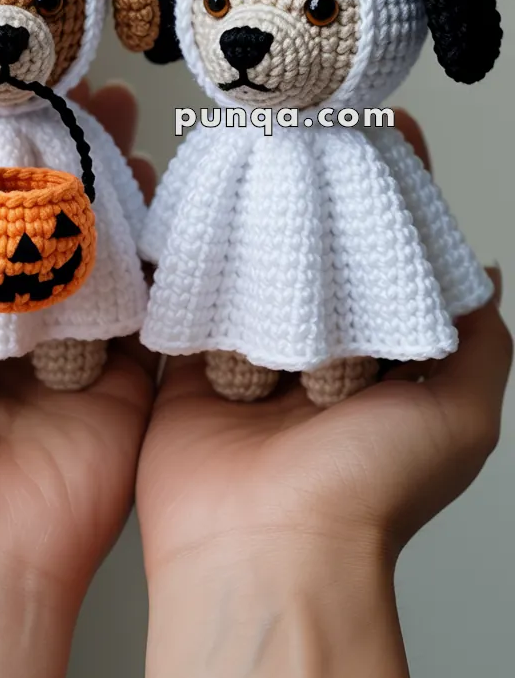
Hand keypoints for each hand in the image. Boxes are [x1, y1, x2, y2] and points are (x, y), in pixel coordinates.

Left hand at [0, 82, 155, 598]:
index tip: (10, 114)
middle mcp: (17, 331)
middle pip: (48, 229)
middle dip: (67, 165)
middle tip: (88, 103)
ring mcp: (76, 350)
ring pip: (104, 256)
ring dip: (118, 195)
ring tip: (129, 134)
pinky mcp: (127, 378)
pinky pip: (148, 309)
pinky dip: (160, 260)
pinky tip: (166, 203)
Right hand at [137, 111, 511, 574]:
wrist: (266, 553)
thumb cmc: (371, 490)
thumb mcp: (463, 414)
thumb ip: (484, 342)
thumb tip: (485, 272)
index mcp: (383, 360)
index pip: (394, 258)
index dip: (395, 196)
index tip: (387, 134)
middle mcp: (320, 352)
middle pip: (322, 251)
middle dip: (318, 192)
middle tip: (306, 124)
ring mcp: (253, 354)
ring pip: (257, 263)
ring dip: (257, 213)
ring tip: (255, 145)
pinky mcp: (192, 363)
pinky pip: (195, 294)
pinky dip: (195, 255)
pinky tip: (197, 198)